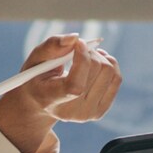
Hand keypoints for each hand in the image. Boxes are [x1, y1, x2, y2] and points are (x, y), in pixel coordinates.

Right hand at [0, 34, 121, 152]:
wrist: (41, 102)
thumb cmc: (38, 77)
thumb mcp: (36, 59)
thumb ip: (52, 46)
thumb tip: (75, 37)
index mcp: (50, 99)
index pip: (75, 86)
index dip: (83, 60)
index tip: (79, 44)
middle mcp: (71, 111)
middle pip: (96, 72)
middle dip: (89, 52)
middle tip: (78, 48)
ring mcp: (87, 114)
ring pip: (109, 72)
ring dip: (100, 57)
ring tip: (86, 56)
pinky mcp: (100, 111)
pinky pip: (116, 79)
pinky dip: (109, 65)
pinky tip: (95, 64)